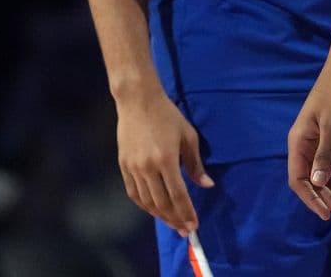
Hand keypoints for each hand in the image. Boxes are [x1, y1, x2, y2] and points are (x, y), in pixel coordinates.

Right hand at [114, 86, 212, 236]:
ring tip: (173, 223)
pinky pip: (133, 192)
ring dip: (160, 215)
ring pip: (147, 201)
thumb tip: (206, 185)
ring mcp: (133, 167)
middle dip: (175, 219)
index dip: (186, 212)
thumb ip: (196, 164)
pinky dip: (144, 205)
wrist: (138, 100)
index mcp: (166, 159)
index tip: (194, 225)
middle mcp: (147, 167)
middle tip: (186, 230)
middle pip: (162, 203)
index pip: (178, 195)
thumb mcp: (188, 136)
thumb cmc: (167, 115)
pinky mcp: (123, 165)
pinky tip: (154, 210)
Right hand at [287, 60, 330, 219]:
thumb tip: (317, 183)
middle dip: (330, 197)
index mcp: (299, 141)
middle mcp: (307, 145)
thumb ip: (325, 154)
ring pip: (327, 174)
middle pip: (315, 180)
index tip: (326, 214)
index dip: (311, 199)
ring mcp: (322, 142)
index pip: (298, 179)